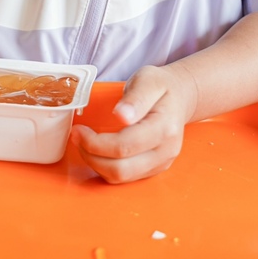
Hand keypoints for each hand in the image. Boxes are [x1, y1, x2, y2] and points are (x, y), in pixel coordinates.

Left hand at [70, 63, 198, 183]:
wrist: (180, 97)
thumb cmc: (161, 86)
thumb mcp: (148, 81)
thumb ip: (136, 98)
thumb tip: (121, 115)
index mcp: (164, 127)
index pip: (125, 146)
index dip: (96, 143)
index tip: (79, 130)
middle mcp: (165, 151)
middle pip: (121, 169)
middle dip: (92, 156)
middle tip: (76, 137)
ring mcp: (161, 163)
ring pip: (122, 178)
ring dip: (96, 164)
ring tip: (84, 143)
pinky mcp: (154, 169)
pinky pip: (126, 177)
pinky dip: (106, 167)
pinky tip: (98, 151)